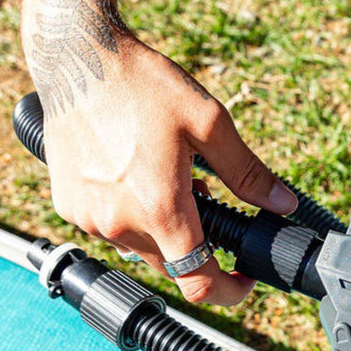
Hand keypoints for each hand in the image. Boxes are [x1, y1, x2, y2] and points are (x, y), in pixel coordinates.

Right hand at [38, 35, 296, 305]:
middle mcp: (118, 221)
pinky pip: (111, 227)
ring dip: (165, 226)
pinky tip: (140, 175)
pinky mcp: (68, 205)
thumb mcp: (210, 123)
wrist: (79, 58)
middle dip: (198, 242)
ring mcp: (87, 217)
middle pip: (173, 261)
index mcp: (159, 206)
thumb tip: (282, 203)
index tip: (245, 281)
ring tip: (172, 177)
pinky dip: (134, 214)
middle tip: (208, 196)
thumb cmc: (142, 84)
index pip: (196, 281)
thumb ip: (248, 173)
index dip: (229, 291)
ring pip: (141, 246)